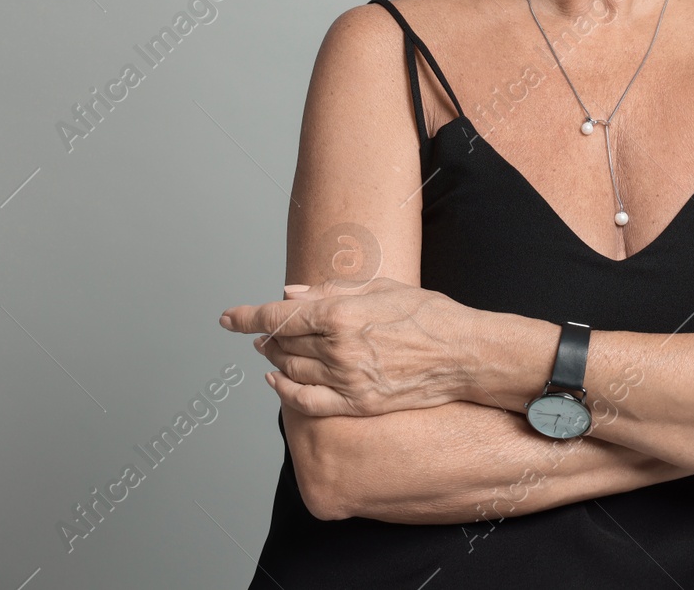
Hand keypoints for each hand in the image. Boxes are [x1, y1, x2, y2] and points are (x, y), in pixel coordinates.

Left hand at [219, 277, 476, 416]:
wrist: (465, 355)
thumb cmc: (430, 315)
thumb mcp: (381, 288)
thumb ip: (330, 292)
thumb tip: (289, 294)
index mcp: (340, 314)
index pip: (278, 316)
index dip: (246, 316)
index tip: (228, 317)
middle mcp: (337, 349)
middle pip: (281, 343)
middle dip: (265, 336)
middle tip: (261, 332)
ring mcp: (346, 380)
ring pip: (290, 371)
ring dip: (273, 360)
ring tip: (271, 352)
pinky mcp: (357, 404)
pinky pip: (306, 403)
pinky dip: (285, 393)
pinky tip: (278, 383)